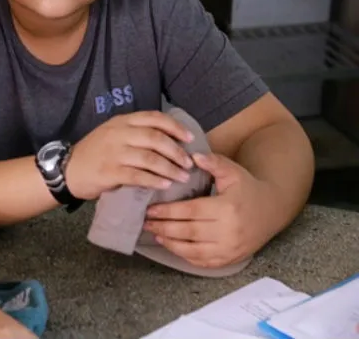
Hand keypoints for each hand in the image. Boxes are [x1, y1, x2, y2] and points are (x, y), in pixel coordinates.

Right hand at [65, 111, 195, 200]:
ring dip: (169, 168)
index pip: (154, 118)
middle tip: (188, 163)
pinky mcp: (109, 172)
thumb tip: (170, 141)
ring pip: (149, 158)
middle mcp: (118, 134)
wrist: (67, 170)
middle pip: (155, 138)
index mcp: (121, 122)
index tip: (190, 139)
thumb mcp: (113, 134)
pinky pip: (137, 176)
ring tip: (182, 177)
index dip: (175, 127)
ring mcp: (113, 153)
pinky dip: (154, 181)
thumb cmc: (95, 153)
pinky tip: (164, 185)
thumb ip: (135, 134)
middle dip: (176, 151)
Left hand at [142, 152, 275, 267]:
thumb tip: (193, 156)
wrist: (271, 210)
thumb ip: (213, 162)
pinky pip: (202, 261)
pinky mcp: (229, 259)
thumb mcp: (233, 171)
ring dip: (170, 243)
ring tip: (153, 232)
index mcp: (228, 208)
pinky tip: (170, 244)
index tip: (150, 209)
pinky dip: (183, 255)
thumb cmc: (247, 188)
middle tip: (145, 222)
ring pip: (193, 250)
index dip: (168, 211)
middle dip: (163, 227)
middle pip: (188, 232)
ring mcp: (230, 249)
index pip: (191, 212)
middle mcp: (229, 232)